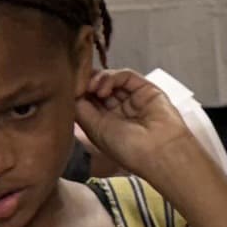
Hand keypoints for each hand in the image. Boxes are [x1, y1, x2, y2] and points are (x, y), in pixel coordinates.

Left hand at [75, 67, 215, 187]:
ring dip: (97, 80)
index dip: (77, 92)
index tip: (67, 89)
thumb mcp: (95, 130)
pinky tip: (103, 88)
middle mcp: (118, 109)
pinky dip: (111, 77)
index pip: (88, 100)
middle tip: (77, 83)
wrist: (159, 151)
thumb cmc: (128, 149)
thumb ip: (81, 109)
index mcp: (106, 123)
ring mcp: (132, 98)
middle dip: (86, 83)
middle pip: (98, 86)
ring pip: (110, 79)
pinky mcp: (145, 88)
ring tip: (92, 88)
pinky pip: (125, 75)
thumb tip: (70, 90)